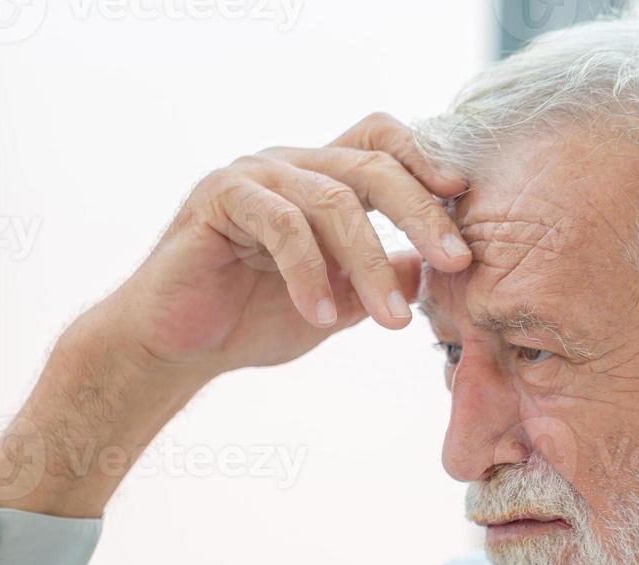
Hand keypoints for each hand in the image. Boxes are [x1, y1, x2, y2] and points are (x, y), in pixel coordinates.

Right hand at [86, 111, 471, 379]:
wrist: (175, 347)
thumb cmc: (249, 320)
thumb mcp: (337, 305)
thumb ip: (380, 281)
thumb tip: (431, 268)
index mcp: (320, 179)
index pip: (382, 144)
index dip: (425, 159)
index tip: (463, 199)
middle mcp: (290, 165)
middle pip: (371, 165)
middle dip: (421, 214)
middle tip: (456, 262)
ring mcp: (253, 175)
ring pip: (332, 201)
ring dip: (370, 264)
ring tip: (392, 321)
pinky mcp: (219, 198)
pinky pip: (281, 225)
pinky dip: (310, 273)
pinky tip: (323, 316)